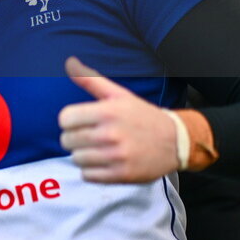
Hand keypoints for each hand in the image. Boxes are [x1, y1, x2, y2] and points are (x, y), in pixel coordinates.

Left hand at [58, 57, 179, 183]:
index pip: (65, 119)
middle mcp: (110, 134)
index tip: (79, 122)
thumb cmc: (142, 115)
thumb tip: (69, 62)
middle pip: (67, 141)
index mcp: (107, 112)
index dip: (69, 121)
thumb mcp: (119, 94)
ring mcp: (116, 157)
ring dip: (83, 155)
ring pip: (76, 159)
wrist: (175, 141)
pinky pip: (88, 176)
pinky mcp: (121, 175)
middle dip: (74, 138)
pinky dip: (91, 171)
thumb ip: (91, 80)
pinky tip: (103, 162)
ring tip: (97, 149)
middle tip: (89, 136)